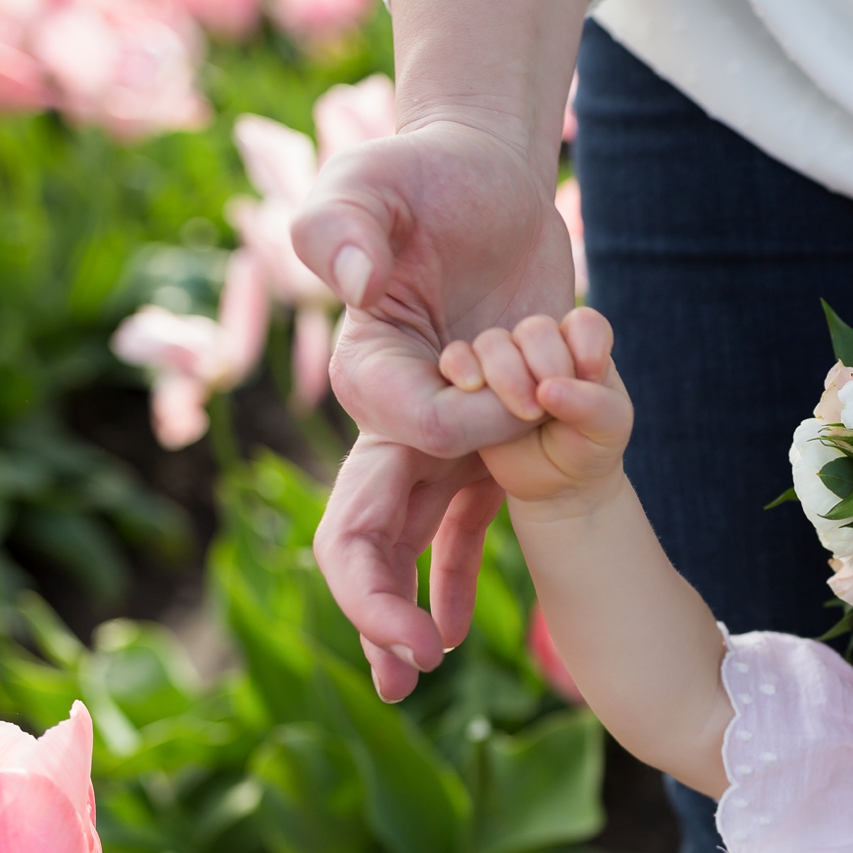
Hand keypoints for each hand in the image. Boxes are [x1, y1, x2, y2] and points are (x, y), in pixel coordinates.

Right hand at [292, 121, 578, 698]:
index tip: (513, 407)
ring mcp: (440, 434)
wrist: (480, 180)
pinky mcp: (487, 436)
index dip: (454, 432)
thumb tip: (345, 276)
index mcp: (367, 366)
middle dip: (377, 597)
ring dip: (404, 612)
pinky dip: (453, 573)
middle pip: (365, 522)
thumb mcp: (371, 178)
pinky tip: (451, 632)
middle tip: (403, 661)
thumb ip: (339, 222)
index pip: (399, 431)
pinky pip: (463, 521)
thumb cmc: (419, 174)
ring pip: (405, 542)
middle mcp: (393, 414)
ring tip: (410, 677)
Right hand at [443, 306, 631, 505]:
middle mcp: (541, 348)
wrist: (558, 484)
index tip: (590, 379)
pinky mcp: (471, 384)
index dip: (585, 346)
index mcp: (581, 347)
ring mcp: (504, 362)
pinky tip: (472, 386)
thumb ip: (592, 404)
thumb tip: (547, 389)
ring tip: (526, 413)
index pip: (582, 323)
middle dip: (546, 364)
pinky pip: (456, 357)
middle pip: (535, 329)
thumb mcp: (608, 428)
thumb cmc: (589, 446)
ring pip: (493, 342)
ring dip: (507, 374)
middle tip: (552, 406)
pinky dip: (460, 365)